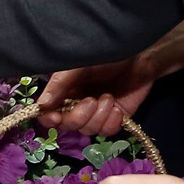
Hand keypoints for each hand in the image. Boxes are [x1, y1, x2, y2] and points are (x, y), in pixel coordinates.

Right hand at [37, 23, 183, 134]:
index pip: (48, 113)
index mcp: (63, 90)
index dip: (50, 119)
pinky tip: (116, 107)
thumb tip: (42, 105)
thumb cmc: (106, 52)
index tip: (56, 117)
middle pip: (68, 126)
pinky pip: (106, 131)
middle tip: (91, 100)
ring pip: (88, 130)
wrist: (141, 55)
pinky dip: (111, 121)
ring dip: (99, 116)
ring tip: (108, 97)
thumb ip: (59, 84)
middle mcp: (77, 104)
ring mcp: (96, 113)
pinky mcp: (114, 118)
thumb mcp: (78, 64)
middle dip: (79, 117)